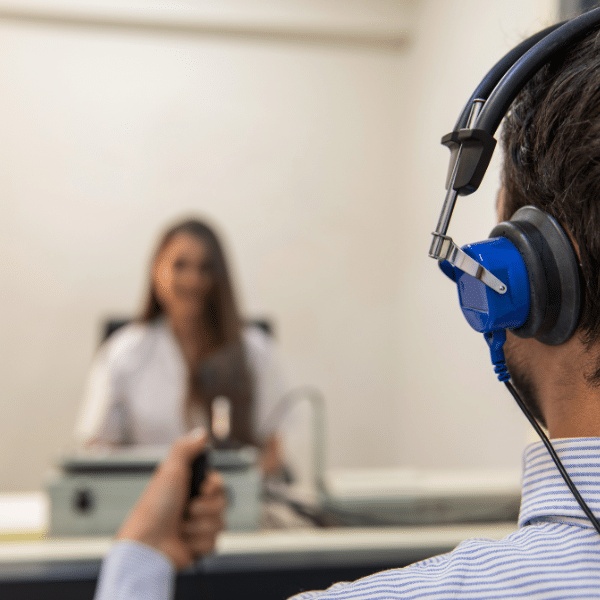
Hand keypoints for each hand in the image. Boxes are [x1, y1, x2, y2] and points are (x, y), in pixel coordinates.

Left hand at [115, 430, 225, 568]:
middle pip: (223, 502)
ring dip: (199, 526)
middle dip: (206, 508)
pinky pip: (214, 542)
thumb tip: (203, 433)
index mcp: (188, 487)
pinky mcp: (198, 547)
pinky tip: (183, 542)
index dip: (214, 487)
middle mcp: (194, 505)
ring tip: (181, 528)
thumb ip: (185, 449)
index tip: (202, 489)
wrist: (147, 545)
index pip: (218, 483)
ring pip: (220, 523)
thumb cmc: (155, 506)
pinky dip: (197, 542)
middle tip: (188, 509)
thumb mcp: (169, 470)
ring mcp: (197, 527)